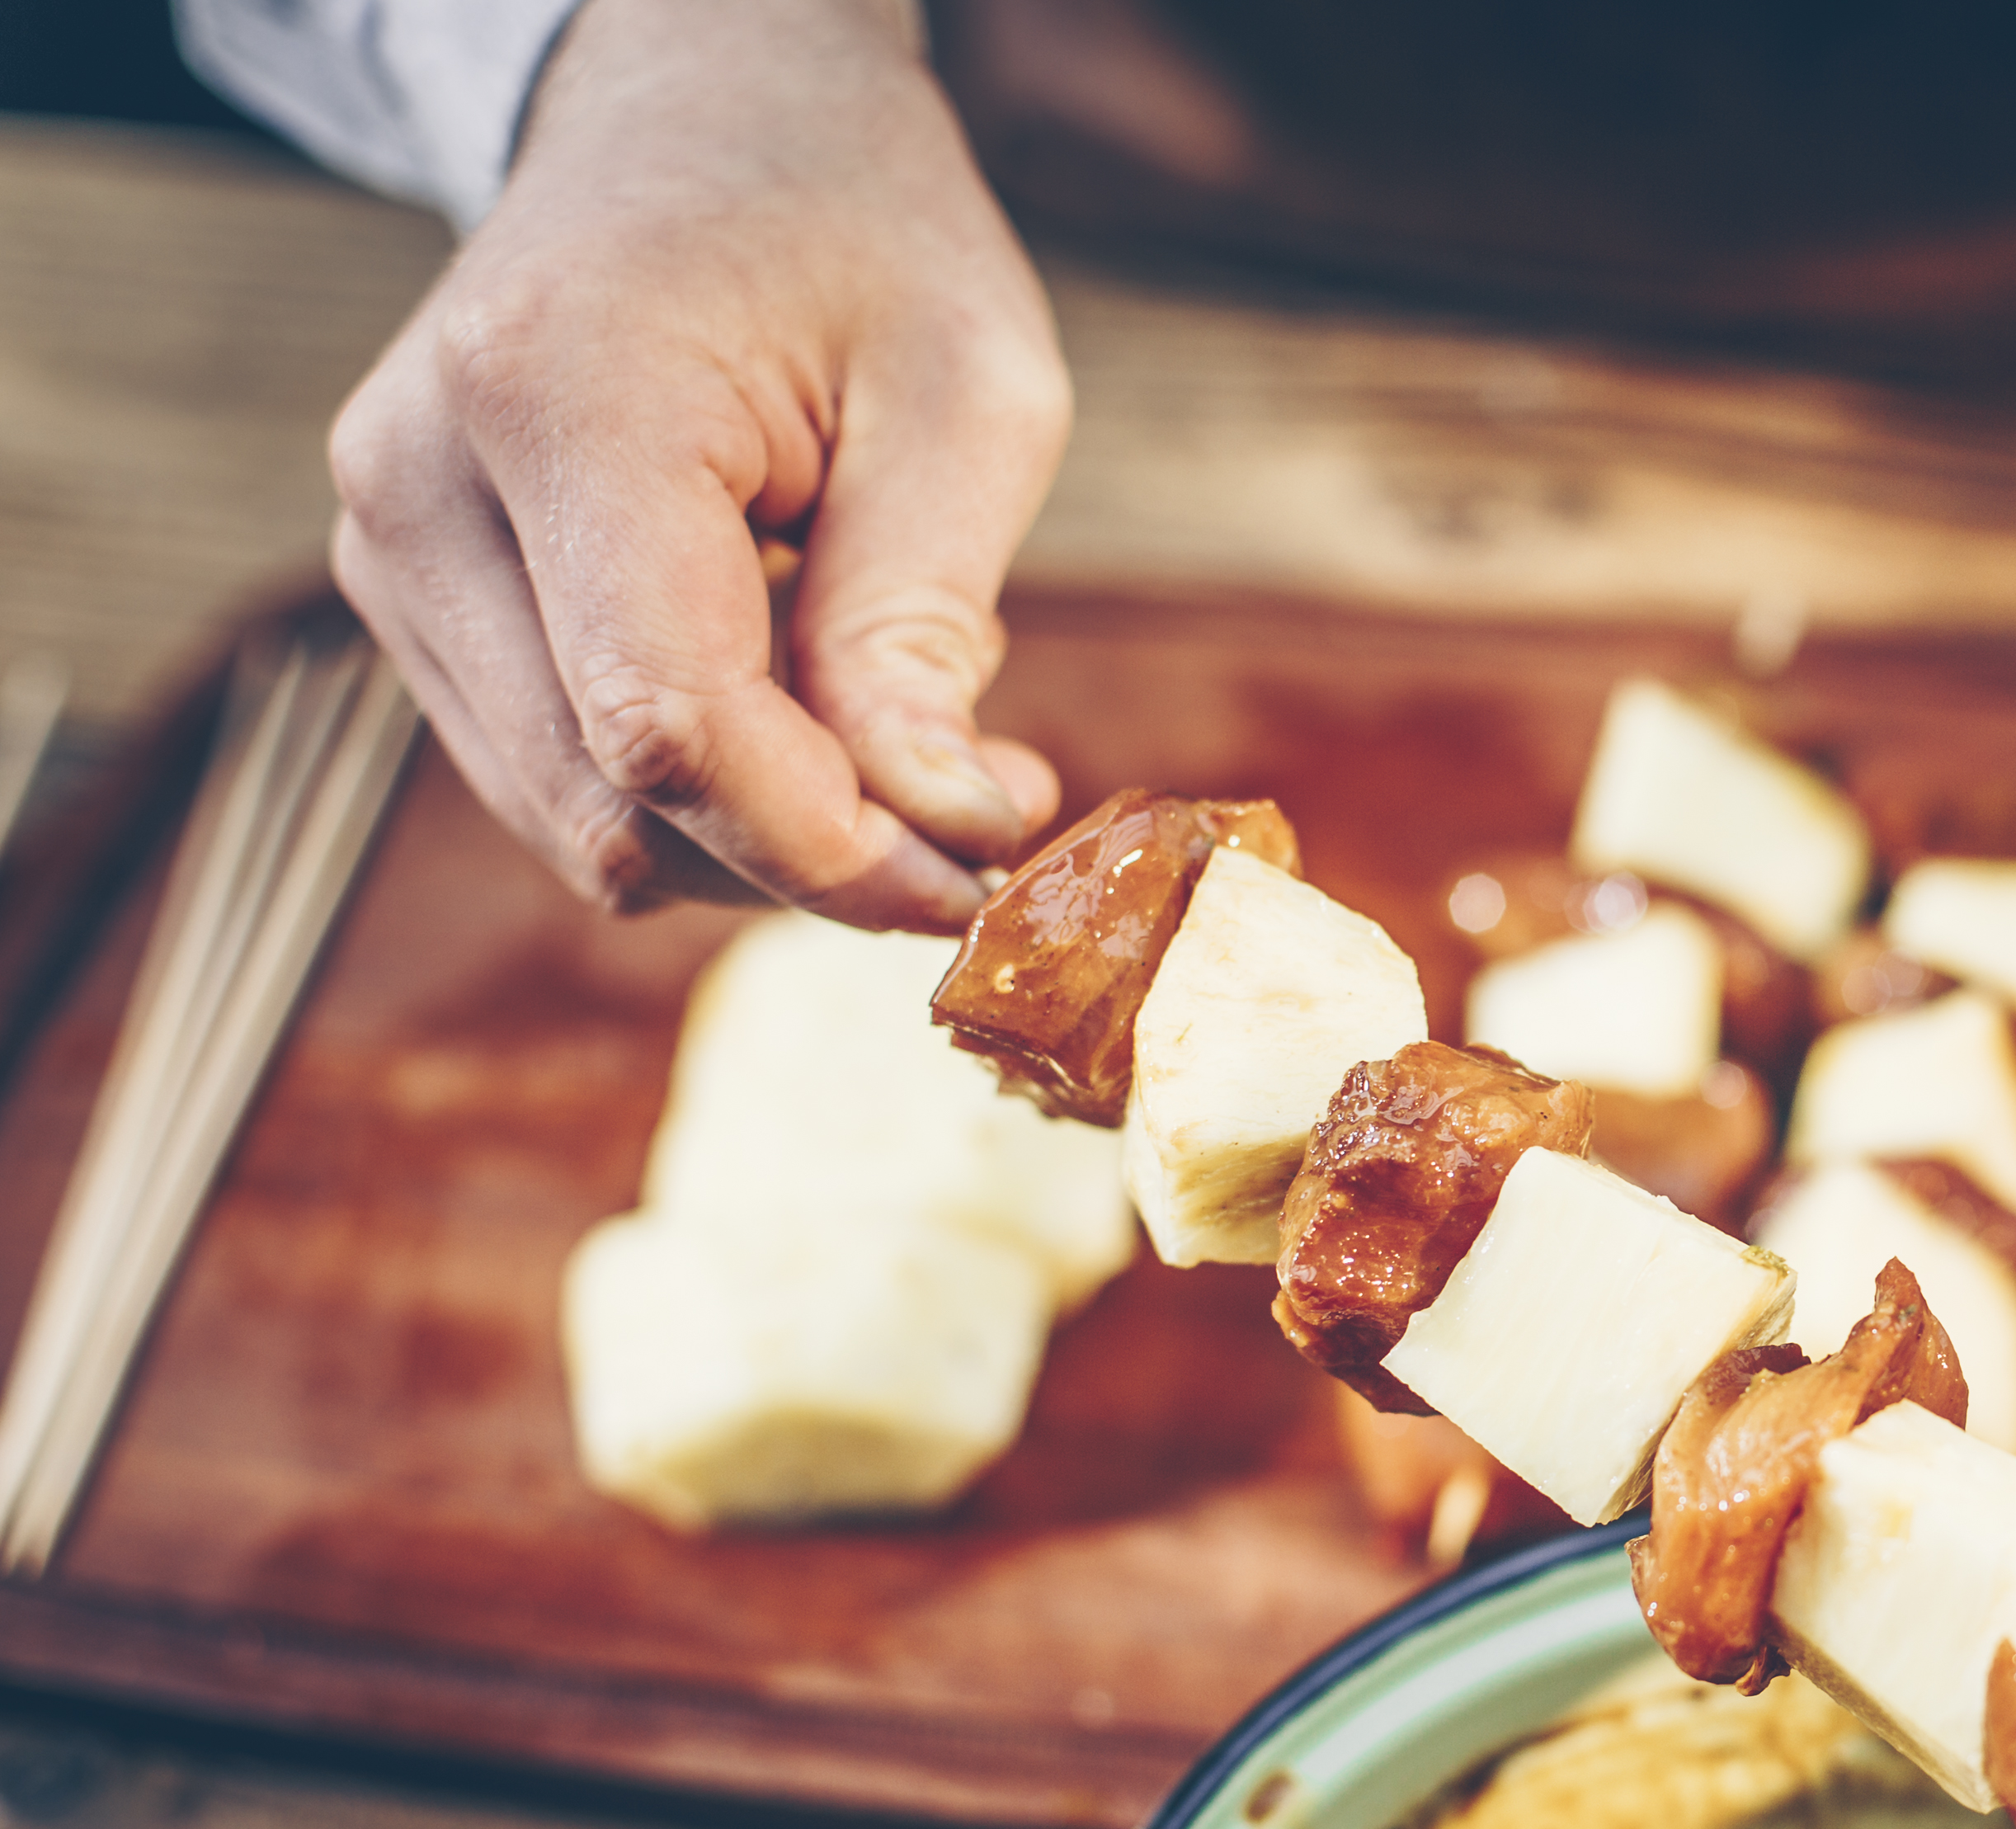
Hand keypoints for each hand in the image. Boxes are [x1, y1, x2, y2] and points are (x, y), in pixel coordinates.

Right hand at [326, 0, 1069, 925]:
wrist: (703, 120)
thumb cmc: (857, 234)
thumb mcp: (966, 396)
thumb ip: (926, 626)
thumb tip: (939, 828)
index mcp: (554, 395)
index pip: (666, 720)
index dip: (828, 844)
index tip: (975, 877)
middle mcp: (421, 483)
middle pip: (613, 801)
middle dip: (811, 855)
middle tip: (978, 808)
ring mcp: (393, 550)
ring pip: (584, 820)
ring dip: (761, 831)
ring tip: (896, 712)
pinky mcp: (419, 603)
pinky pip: (567, 779)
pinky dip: (706, 791)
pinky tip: (801, 686)